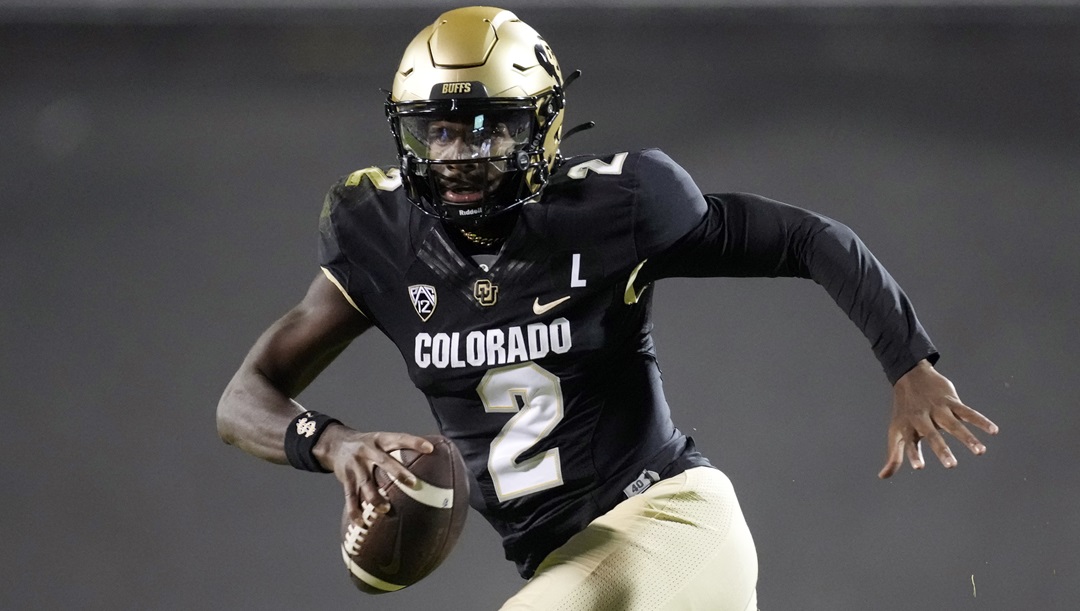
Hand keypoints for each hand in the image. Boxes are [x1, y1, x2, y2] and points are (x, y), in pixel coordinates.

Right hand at [313, 425, 433, 521]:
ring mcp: (356, 465)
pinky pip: (350, 497)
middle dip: (398, 472)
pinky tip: (362, 523)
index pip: (400, 438)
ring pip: (366, 483)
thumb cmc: (368, 446)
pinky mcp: (345, 478)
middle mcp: (368, 451)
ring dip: (375, 497)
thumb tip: (432, 458)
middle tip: (413, 483)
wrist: (336, 444)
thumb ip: (400, 450)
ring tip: (386, 510)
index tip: (430, 449)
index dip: (415, 442)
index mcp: (380, 440)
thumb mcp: (381, 440)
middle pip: (384, 461)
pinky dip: (355, 511)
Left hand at [878, 359, 997, 478]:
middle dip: (941, 449)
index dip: (914, 454)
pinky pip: (968, 412)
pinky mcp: (951, 401)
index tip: (919, 467)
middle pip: (932, 435)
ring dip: (967, 437)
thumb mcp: (896, 432)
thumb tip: (883, 477)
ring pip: (954, 424)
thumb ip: (894, 455)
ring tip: (980, 451)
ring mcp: (938, 409)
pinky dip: (980, 421)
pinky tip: (993, 430)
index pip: (910, 443)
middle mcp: (923, 418)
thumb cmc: (904, 411)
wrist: (910, 376)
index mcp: (908, 427)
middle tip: (951, 465)